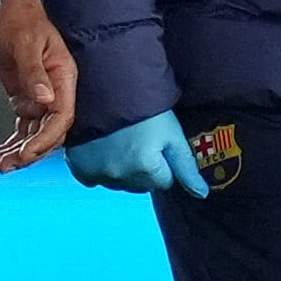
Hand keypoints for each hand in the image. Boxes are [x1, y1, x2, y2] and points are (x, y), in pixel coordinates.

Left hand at [0, 0, 75, 171]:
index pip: (61, 117)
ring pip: (34, 135)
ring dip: (18, 153)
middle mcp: (55, 91)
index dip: (46, 138)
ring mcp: (41, 98)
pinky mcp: (25, 99)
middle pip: (49, 132)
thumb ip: (34, 72)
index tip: (26, 152)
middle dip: (30, 152)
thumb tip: (45, 100)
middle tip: (6, 165)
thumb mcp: (25, 42)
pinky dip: (11, 143)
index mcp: (63, 77)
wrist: (8, 8)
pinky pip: (22, 128)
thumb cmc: (19, 19)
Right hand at [66, 109, 208, 195]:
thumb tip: (201, 194)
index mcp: (146, 169)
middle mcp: (121, 176)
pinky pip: (94, 179)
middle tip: (139, 141)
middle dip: (143, 169)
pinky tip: (102, 148)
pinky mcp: (79, 168)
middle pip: (141, 185)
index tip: (156, 144)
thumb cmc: (144, 106)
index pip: (164, 182)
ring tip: (120, 142)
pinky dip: (99, 168)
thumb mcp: (172, 133)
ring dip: (122, 169)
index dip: (163, 163)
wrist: (105, 86)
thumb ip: (186, 166)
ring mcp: (98, 174)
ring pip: (119, 183)